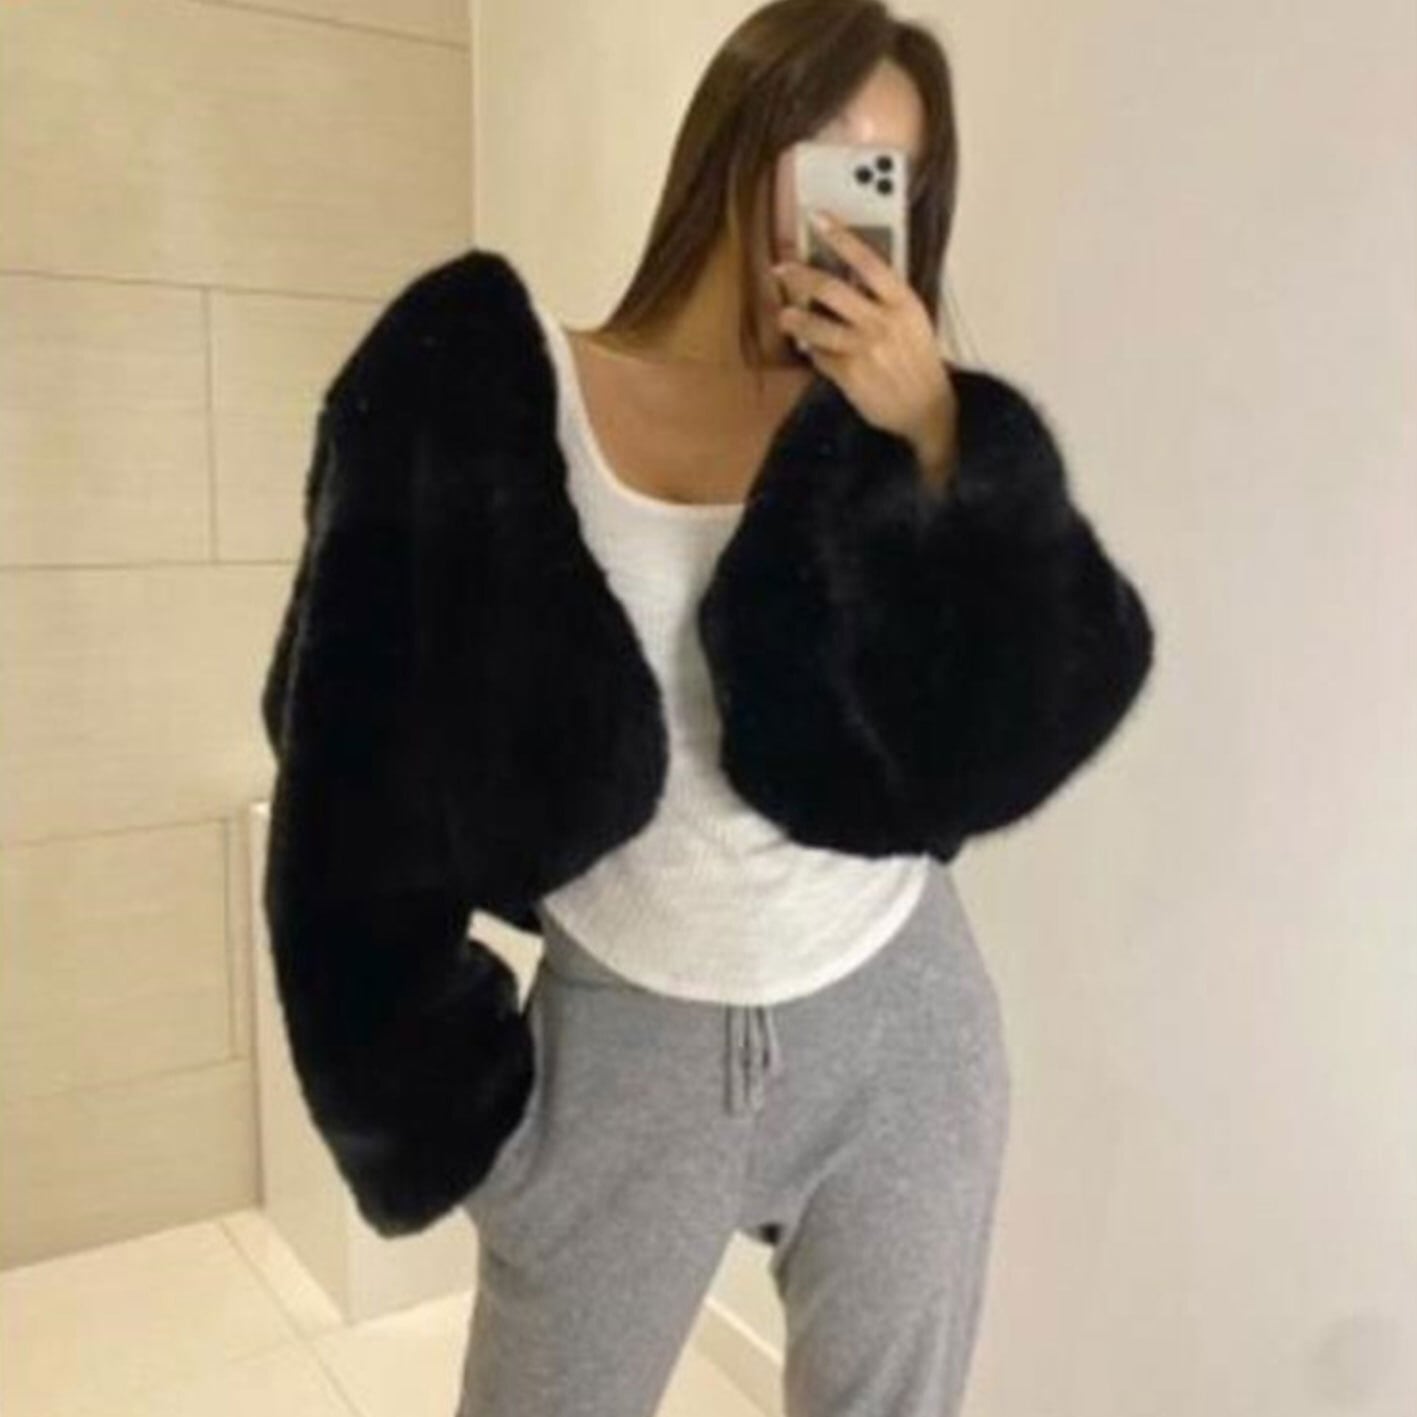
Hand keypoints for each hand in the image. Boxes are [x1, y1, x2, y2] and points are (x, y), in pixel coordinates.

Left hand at [772, 210, 957, 490]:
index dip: (840, 236)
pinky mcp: (850, 375)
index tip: (817, 217)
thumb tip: (846, 278)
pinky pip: (820, 357)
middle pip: (831, 290)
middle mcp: (883, 322)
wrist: (928, 409)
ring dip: (794, 320)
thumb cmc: (917, 361)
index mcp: (902, 302)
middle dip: (800, 277)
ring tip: (785, 317)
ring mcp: (865, 349)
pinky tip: (812, 350)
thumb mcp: (912, 322)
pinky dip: (812, 352)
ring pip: (816, 326)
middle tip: (782, 269)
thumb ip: (883, 299)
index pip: (868, 260)